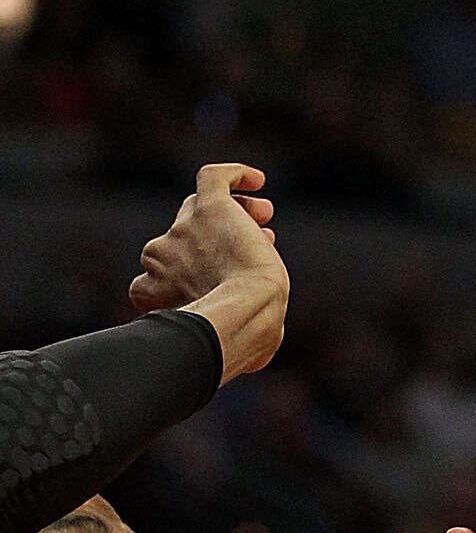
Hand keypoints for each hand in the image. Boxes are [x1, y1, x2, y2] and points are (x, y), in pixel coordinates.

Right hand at [128, 163, 288, 379]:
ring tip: (266, 218)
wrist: (245, 313)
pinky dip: (234, 175)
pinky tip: (259, 181)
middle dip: (216, 240)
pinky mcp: (209, 206)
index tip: (228, 278)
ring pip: (198, 208)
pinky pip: (213, 178)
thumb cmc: (239, 341)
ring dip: (233, 212)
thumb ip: (228, 341)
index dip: (196, 269)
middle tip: (257, 243)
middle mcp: (159, 254)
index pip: (163, 271)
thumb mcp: (227, 349)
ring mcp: (181, 228)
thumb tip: (255, 356)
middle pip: (183, 235)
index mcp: (151, 290)